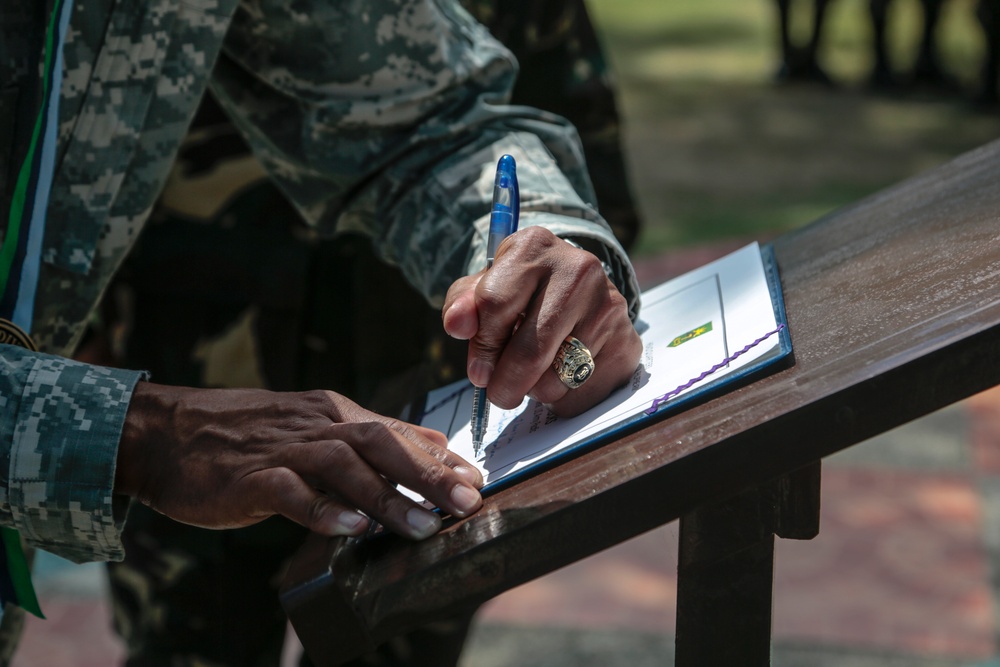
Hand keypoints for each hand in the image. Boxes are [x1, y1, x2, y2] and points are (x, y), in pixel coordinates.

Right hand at [115, 383, 483, 539]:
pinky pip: (291, 493)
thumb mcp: (313, 424)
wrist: (165, 432)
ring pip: (344, 466)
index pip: (397, 430)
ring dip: (387, 497)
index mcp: (332, 411)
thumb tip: (432, 444)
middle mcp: (314, 424)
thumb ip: (368, 436)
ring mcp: (281, 449)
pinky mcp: (249, 477)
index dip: (440, 456)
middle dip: (428, 473)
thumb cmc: (244, 434)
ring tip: (423, 526)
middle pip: (381, 442)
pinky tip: (351, 529)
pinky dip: (323, 510)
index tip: (477, 480)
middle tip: (466, 502)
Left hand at [442, 227, 641, 416]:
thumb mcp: (486, 289)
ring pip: (555, 380)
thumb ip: (463, 306)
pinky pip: (581, 394)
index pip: (495, 304)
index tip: (478, 368)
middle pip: (529, 352)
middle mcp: (578, 269)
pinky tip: (561, 374)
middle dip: (504, 384)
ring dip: (535, 390)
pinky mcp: (627, 342)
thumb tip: (457, 325)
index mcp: (534, 247)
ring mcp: (608, 306)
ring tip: (536, 370)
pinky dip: (562, 397)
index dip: (481, 346)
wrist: (580, 292)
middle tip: (498, 392)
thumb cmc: (521, 292)